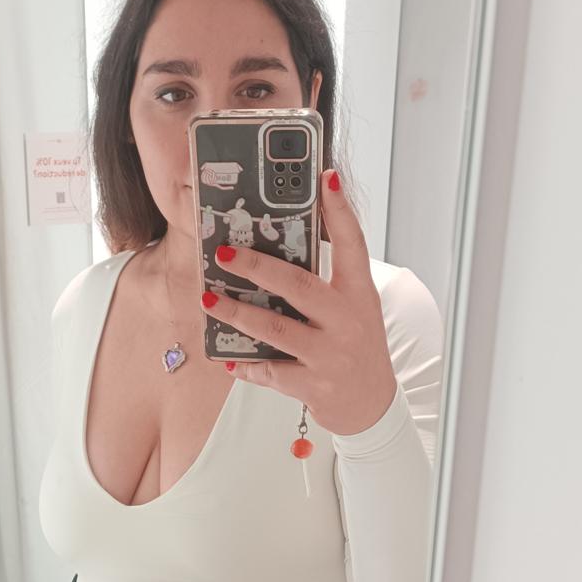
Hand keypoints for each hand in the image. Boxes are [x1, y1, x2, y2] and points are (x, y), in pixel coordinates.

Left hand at [203, 170, 398, 436]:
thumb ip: (325, 282)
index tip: (326, 176)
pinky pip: (271, 372)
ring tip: (209, 299)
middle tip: (224, 253)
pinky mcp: (314, 385)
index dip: (340, 209)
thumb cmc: (356, 346)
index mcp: (358, 293)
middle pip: (300, 286)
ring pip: (276, 330)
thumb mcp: (353, 308)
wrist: (372, 404)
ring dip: (237, 314)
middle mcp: (347, 320)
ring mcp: (330, 354)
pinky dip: (246, 366)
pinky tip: (226, 358)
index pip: (353, 243)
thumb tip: (275, 252)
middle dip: (258, 267)